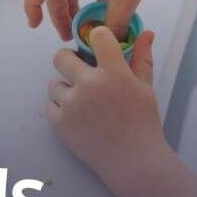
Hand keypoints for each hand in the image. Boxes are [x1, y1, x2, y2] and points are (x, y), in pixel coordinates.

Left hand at [46, 28, 166, 191]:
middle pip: (61, 56)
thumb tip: (146, 33)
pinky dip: (61, 109)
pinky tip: (78, 117)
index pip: (96, 36)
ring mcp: (71, 103)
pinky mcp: (58, 121)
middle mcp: (89, 84)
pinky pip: (50, 104)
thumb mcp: (146, 88)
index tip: (99, 47)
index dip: (97, 38)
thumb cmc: (143, 124)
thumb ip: (141, 58)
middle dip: (69, 61)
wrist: (133, 162)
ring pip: (54, 83)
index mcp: (114, 73)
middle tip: (80, 72)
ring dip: (66, 89)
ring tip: (84, 103)